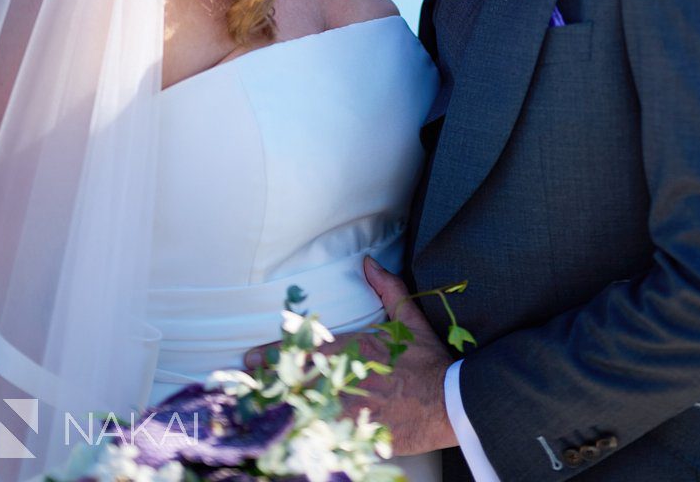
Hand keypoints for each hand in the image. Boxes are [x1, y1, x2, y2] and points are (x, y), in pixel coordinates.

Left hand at [239, 258, 458, 454]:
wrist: (453, 404)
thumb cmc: (430, 361)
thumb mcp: (410, 321)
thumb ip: (388, 289)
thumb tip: (369, 262)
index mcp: (359, 349)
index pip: (309, 349)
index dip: (277, 352)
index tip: (254, 355)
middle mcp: (351, 379)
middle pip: (300, 381)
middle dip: (271, 380)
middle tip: (247, 380)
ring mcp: (354, 410)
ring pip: (307, 409)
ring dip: (281, 407)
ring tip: (257, 406)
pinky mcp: (361, 435)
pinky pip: (325, 436)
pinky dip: (304, 435)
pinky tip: (286, 436)